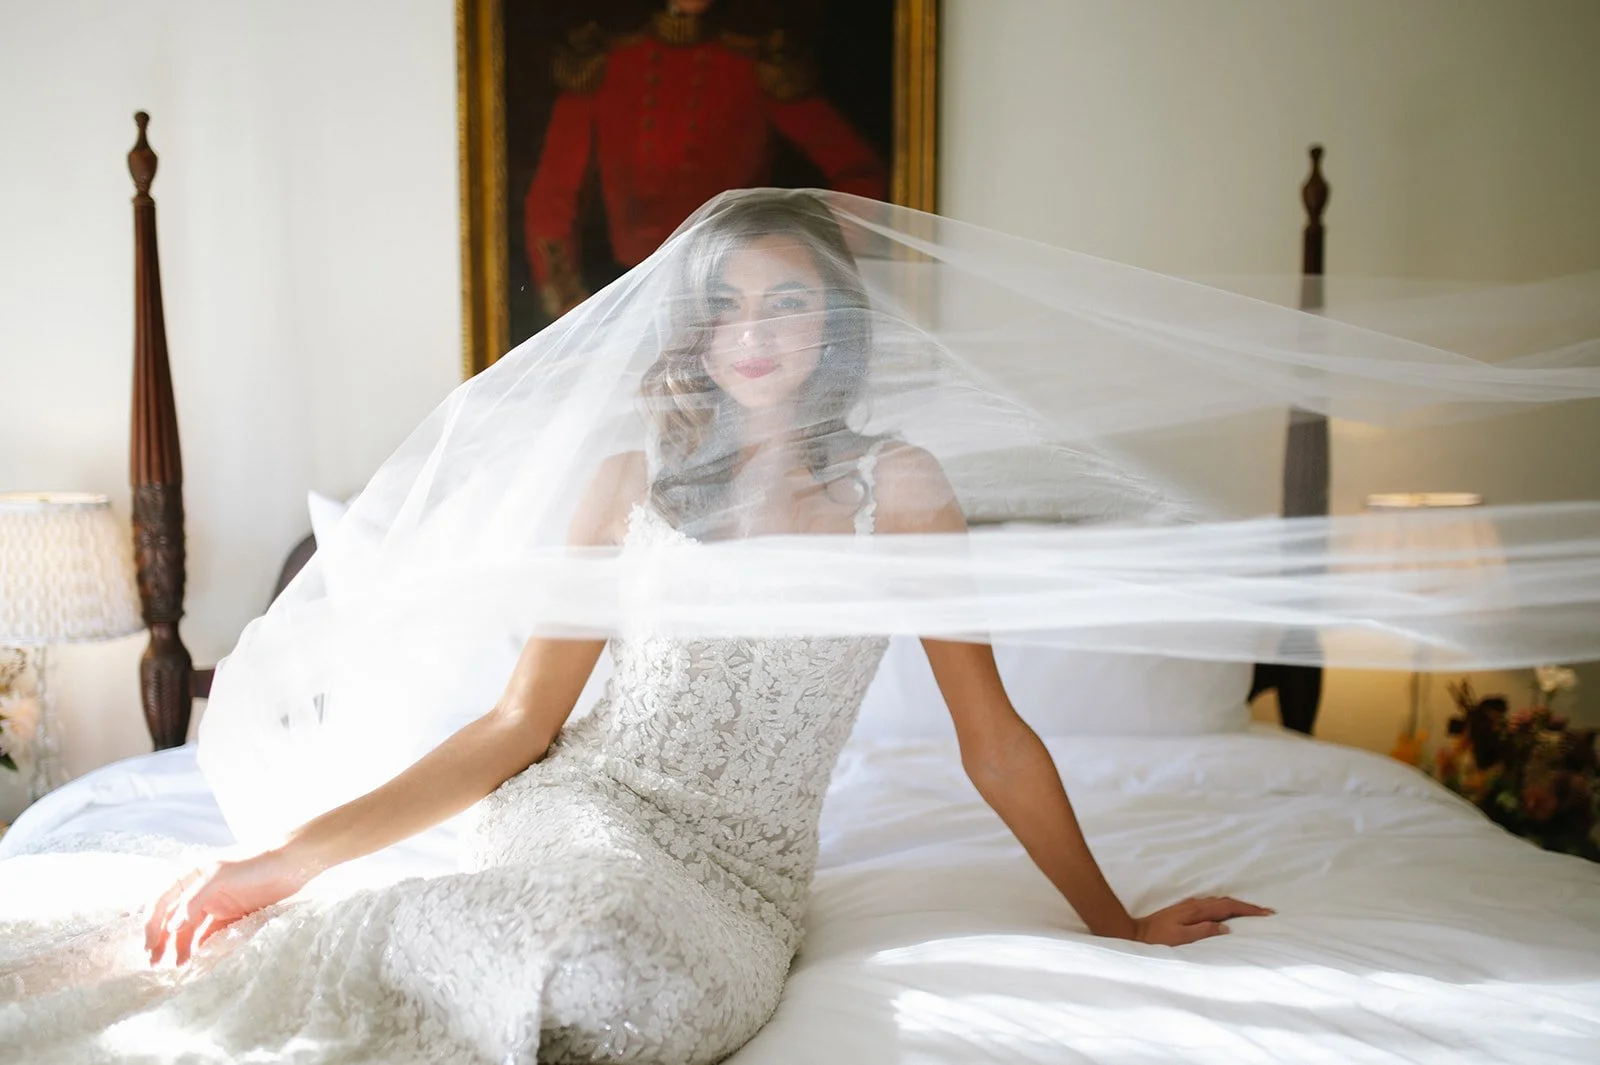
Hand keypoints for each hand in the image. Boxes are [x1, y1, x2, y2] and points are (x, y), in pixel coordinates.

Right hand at [144, 848, 315, 966]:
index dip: (151, 923)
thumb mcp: (221, 874)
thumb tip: (172, 926)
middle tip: (156, 964)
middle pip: (173, 919)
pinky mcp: (233, 916)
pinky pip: (212, 935)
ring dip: (182, 947)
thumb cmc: (255, 861)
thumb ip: (195, 898)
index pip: (162, 900)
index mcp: (191, 875)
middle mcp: (200, 891)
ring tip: (179, 967)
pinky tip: (199, 960)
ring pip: (191, 930)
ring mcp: (216, 904)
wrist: (294, 862)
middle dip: (162, 941)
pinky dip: (203, 947)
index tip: (148, 946)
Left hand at [1132, 895, 1273, 945]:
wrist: (1136, 933)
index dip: (1249, 909)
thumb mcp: (1182, 939)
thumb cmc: (1158, 939)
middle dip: (1247, 906)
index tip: (1266, 913)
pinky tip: (1227, 913)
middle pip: (1226, 902)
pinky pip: (1211, 905)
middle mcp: (1195, 905)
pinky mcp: (1185, 910)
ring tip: (1252, 912)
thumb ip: (1204, 931)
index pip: (1229, 907)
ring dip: (1237, 906)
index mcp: (1197, 911)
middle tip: (1266, 912)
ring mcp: (1189, 906)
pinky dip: (1224, 908)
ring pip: (1219, 902)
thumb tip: (1226, 928)